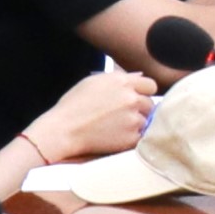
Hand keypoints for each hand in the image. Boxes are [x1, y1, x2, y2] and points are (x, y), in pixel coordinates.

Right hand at [24, 62, 156, 166]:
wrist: (64, 130)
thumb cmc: (74, 105)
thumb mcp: (93, 82)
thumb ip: (119, 78)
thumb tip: (139, 76)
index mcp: (122, 82)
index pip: (151, 85)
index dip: (144, 92)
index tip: (136, 98)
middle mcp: (131, 98)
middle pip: (150, 103)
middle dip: (140, 109)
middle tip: (123, 115)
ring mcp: (133, 119)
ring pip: (147, 120)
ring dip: (137, 123)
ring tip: (117, 127)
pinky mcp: (131, 138)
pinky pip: (141, 136)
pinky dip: (132, 137)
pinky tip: (117, 136)